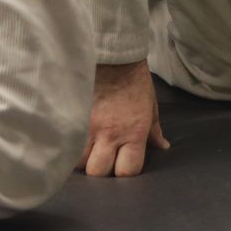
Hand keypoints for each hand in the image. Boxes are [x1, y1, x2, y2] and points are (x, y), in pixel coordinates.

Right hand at [80, 59, 168, 176]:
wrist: (113, 57)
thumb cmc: (135, 81)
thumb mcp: (151, 106)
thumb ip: (154, 131)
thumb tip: (162, 147)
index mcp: (134, 134)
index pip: (127, 172)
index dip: (125, 173)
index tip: (122, 165)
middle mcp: (110, 135)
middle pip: (98, 172)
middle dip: (100, 171)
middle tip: (102, 160)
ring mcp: (89, 126)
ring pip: (78, 161)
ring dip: (82, 159)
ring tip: (87, 151)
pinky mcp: (75, 116)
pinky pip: (68, 141)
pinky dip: (71, 145)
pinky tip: (74, 141)